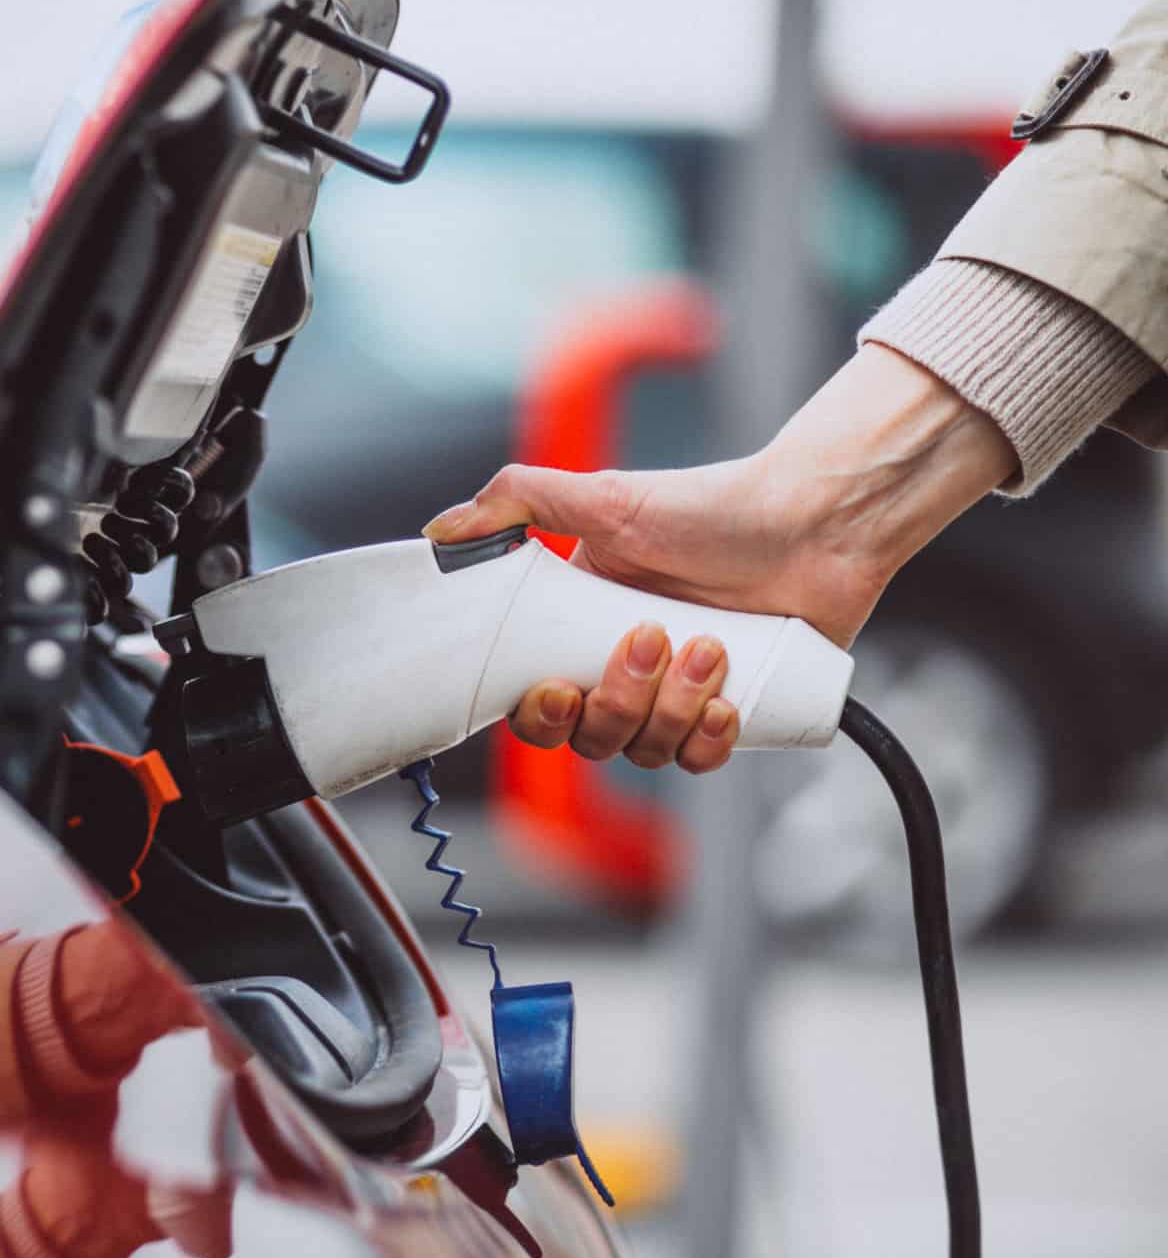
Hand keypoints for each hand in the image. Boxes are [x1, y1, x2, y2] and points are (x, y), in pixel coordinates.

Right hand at [424, 344, 1015, 769]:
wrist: (817, 519)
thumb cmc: (713, 505)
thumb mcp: (606, 496)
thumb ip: (517, 501)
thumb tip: (441, 529)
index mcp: (578, 626)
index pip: (534, 701)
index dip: (537, 713)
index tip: (555, 691)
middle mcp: (622, 668)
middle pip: (588, 736)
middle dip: (616, 700)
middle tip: (651, 638)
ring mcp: (676, 694)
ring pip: (645, 748)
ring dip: (671, 707)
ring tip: (709, 645)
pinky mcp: (730, 710)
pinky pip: (699, 761)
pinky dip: (708, 740)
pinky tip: (727, 701)